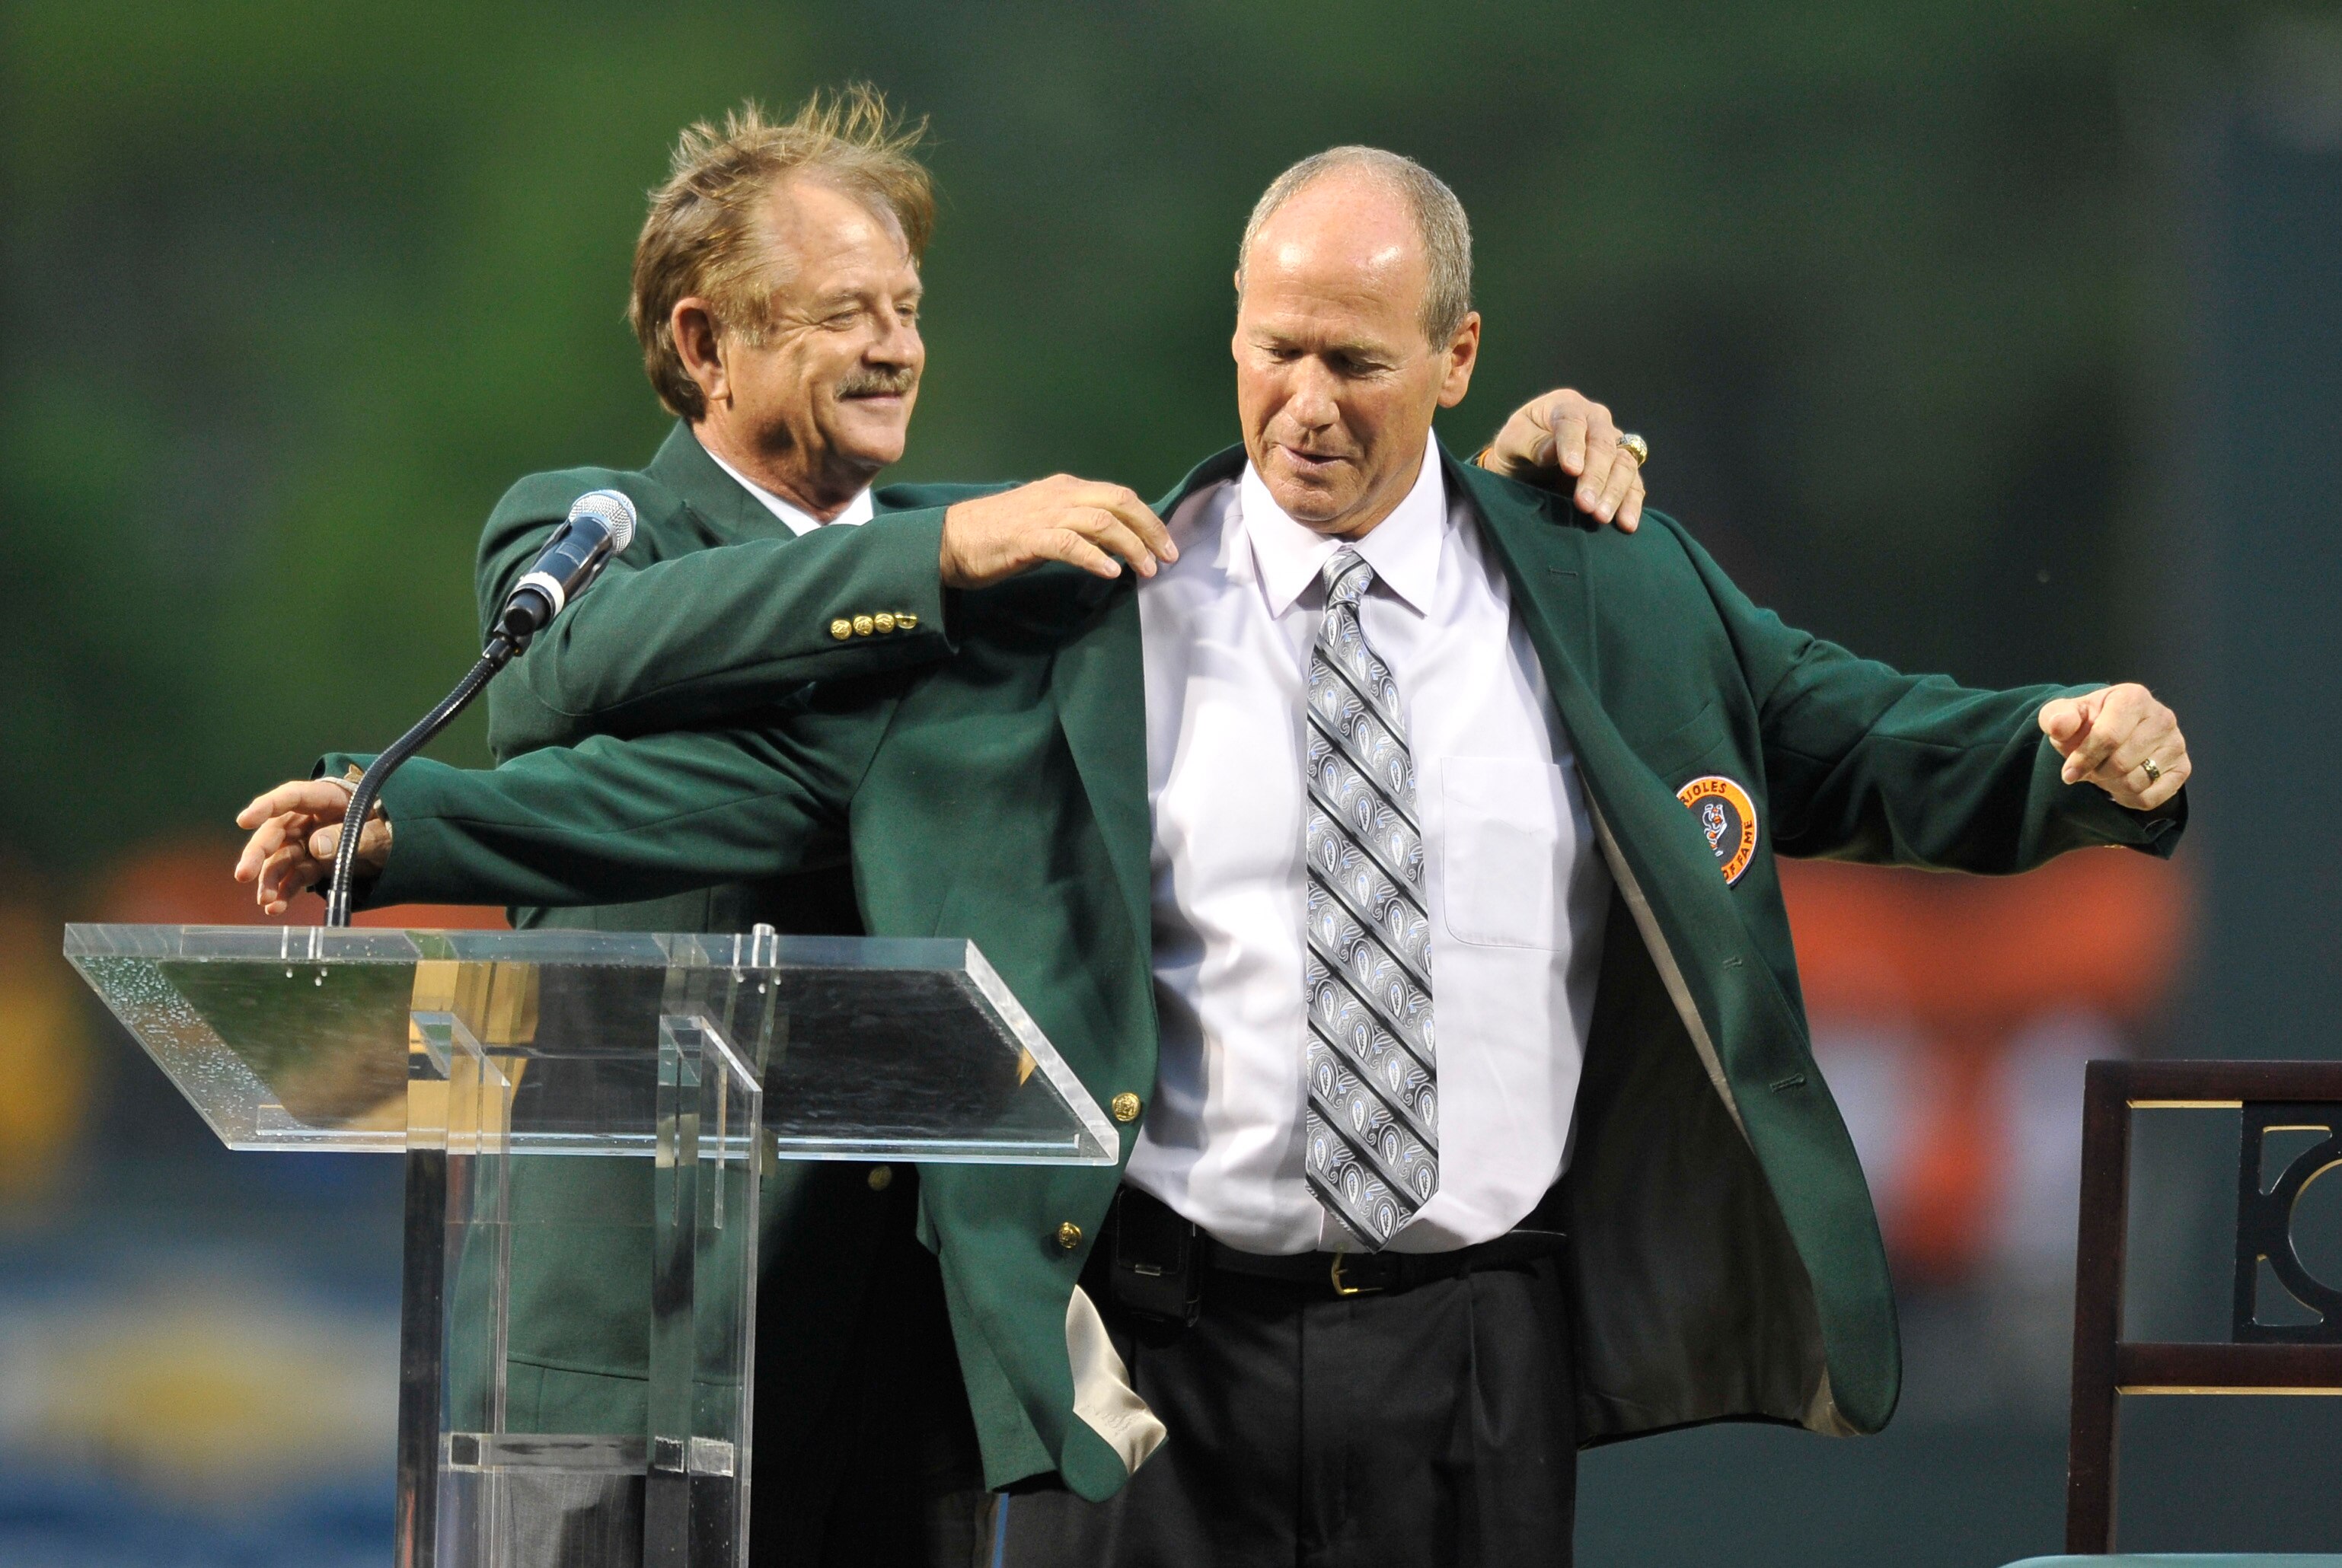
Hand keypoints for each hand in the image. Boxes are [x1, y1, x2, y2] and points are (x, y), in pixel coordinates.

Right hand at [234, 778, 392, 915]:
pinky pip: (295, 876)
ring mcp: (311, 842)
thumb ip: (353, 836)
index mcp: (329, 797)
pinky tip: (276, 907)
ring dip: (270, 880)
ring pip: (281, 858)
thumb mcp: (383, 830)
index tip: (243, 820)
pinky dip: (285, 891)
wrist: (406, 845)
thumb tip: (317, 846)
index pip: (292, 797)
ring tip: (266, 902)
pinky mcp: (316, 864)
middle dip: (258, 853)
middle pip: (277, 831)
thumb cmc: (396, 826)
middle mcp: (312, 819)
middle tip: (244, 875)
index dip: (267, 806)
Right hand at [939, 475, 1176, 587]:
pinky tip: (1111, 572)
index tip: (1166, 545)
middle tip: (1168, 557)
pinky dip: (1094, 556)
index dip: (1148, 519)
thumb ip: (1078, 527)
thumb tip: (1114, 546)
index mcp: (1066, 488)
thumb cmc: (997, 535)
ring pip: (1101, 522)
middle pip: (1119, 503)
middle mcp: (1060, 494)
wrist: (950, 539)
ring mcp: (1044, 513)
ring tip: (1146, 569)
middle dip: (1150, 530)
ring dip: (1131, 546)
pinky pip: (1069, 543)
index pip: (1119, 497)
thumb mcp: (1046, 523)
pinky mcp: (1028, 537)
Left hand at [1478, 388, 1646, 530]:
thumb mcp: (1511, 442)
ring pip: (1624, 464)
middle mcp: (1595, 421)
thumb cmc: (1515, 450)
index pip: (1573, 421)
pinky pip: (1634, 484)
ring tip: (1600, 517)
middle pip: (1603, 444)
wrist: (1523, 468)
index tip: (1571, 470)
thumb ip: (1530, 443)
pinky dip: (1631, 504)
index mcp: (1566, 405)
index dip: (1573, 445)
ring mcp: (1612, 445)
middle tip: (1585, 504)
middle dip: (1595, 476)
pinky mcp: (1620, 471)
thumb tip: (1552, 452)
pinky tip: (1626, 523)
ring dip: (1614, 492)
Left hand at [2037, 684, 2190, 810]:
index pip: (2108, 737)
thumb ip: (2058, 718)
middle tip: (2090, 769)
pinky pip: (2151, 798)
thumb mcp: (2065, 715)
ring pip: (2137, 782)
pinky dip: (2128, 798)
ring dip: (2111, 785)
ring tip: (2105, 773)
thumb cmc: (2087, 723)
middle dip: (2097, 773)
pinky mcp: (2183, 768)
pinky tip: (2120, 784)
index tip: (2068, 774)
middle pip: (2122, 763)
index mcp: (2133, 698)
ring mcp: (2176, 743)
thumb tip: (2059, 726)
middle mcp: (2162, 717)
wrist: (2111, 732)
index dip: (2084, 759)